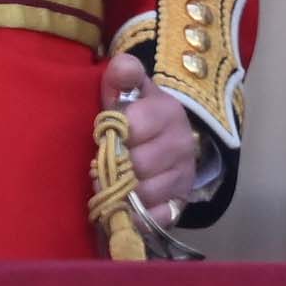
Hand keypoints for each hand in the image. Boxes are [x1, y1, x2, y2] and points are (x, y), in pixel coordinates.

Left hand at [101, 53, 199, 219]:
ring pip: (145, 193)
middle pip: (138, 164)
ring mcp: (184, 177)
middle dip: (114, 165)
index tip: (103, 132)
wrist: (161, 142)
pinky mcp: (180, 204)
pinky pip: (155, 218)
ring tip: (111, 181)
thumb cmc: (133, 113)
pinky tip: (125, 205)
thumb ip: (122, 74)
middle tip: (102, 162)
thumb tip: (123, 67)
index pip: (133, 125)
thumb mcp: (126, 89)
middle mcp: (182, 144)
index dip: (111, 132)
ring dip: (121, 191)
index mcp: (168, 111)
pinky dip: (136, 216)